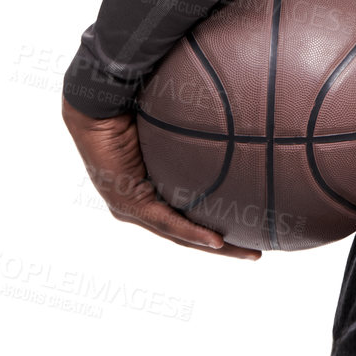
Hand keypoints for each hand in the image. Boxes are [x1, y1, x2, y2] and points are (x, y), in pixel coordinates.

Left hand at [63, 96, 261, 259]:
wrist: (100, 103)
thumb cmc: (138, 102)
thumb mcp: (179, 123)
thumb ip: (202, 127)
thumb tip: (238, 114)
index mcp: (155, 183)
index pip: (192, 210)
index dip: (221, 221)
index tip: (251, 227)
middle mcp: (144, 199)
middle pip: (189, 231)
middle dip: (225, 245)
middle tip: (255, 252)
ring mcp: (133, 206)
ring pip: (180, 234)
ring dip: (214, 246)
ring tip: (246, 253)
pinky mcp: (127, 205)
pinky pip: (166, 221)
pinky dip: (193, 232)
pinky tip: (218, 240)